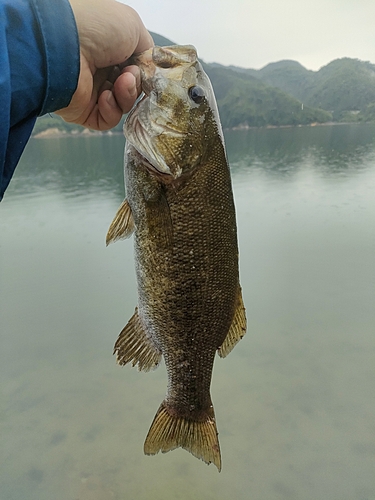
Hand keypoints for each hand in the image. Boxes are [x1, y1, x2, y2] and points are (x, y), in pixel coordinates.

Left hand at [56, 0, 152, 129]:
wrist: (64, 45)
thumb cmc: (97, 28)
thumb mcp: (133, 26)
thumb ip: (147, 50)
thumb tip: (150, 69)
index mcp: (109, 48)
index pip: (135, 68)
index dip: (144, 72)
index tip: (148, 70)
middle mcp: (100, 69)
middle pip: (132, 88)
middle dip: (136, 84)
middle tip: (130, 74)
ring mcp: (91, 91)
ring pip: (123, 105)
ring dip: (127, 95)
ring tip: (120, 83)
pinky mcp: (83, 112)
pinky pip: (107, 120)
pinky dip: (112, 110)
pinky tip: (105, 96)